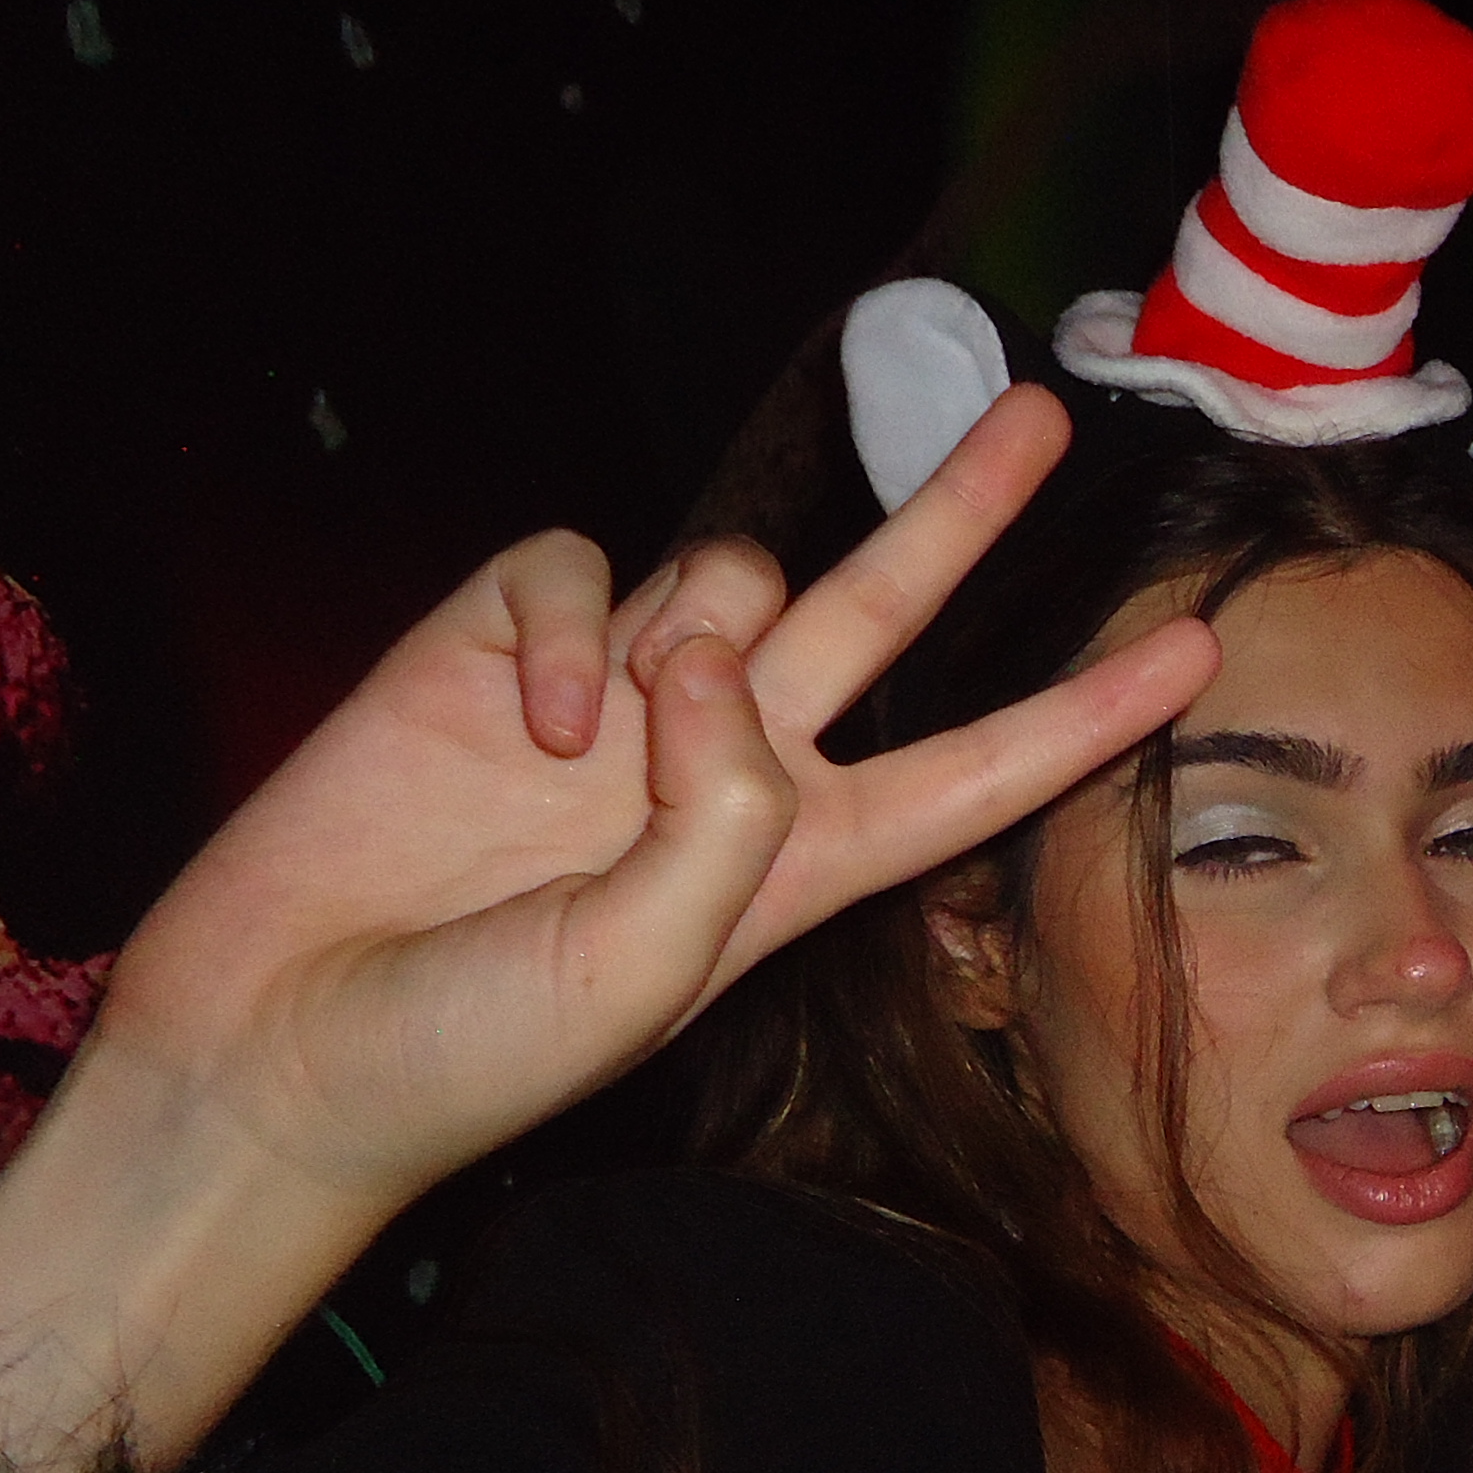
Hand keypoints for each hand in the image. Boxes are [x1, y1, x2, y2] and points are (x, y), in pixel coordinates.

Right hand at [0, 385, 1218, 1472]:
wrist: (273, 1048)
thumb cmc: (474, 1052)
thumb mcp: (644, 971)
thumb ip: (720, 820)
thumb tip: (718, 659)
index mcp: (793, 865)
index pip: (975, 772)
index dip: (1086, 715)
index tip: (1198, 655)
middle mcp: (718, 769)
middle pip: (876, 615)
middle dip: (960, 514)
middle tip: (1045, 419)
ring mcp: (609, 704)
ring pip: (724, 575)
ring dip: (694, 631)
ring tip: (605, 742)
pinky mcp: (492, 649)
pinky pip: (574, 567)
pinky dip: (562, 626)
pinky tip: (518, 719)